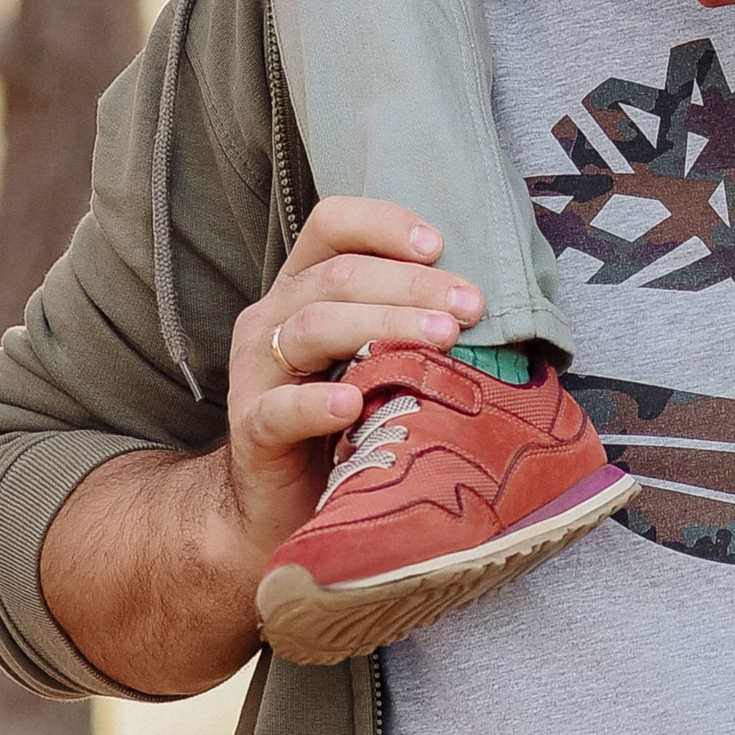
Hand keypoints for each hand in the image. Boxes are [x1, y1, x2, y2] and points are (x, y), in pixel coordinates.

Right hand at [223, 196, 483, 574]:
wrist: (283, 510)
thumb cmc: (347, 422)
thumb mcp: (377, 358)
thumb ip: (409, 323)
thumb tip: (484, 302)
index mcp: (303, 287)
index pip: (332, 225)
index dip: (384, 223)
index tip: (440, 246)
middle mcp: (272, 318)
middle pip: (337, 276)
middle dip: (411, 284)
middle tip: (470, 306)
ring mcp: (255, 373)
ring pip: (313, 326)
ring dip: (383, 325)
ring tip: (440, 339)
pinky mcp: (250, 430)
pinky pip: (279, 408)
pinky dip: (316, 403)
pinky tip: (352, 405)